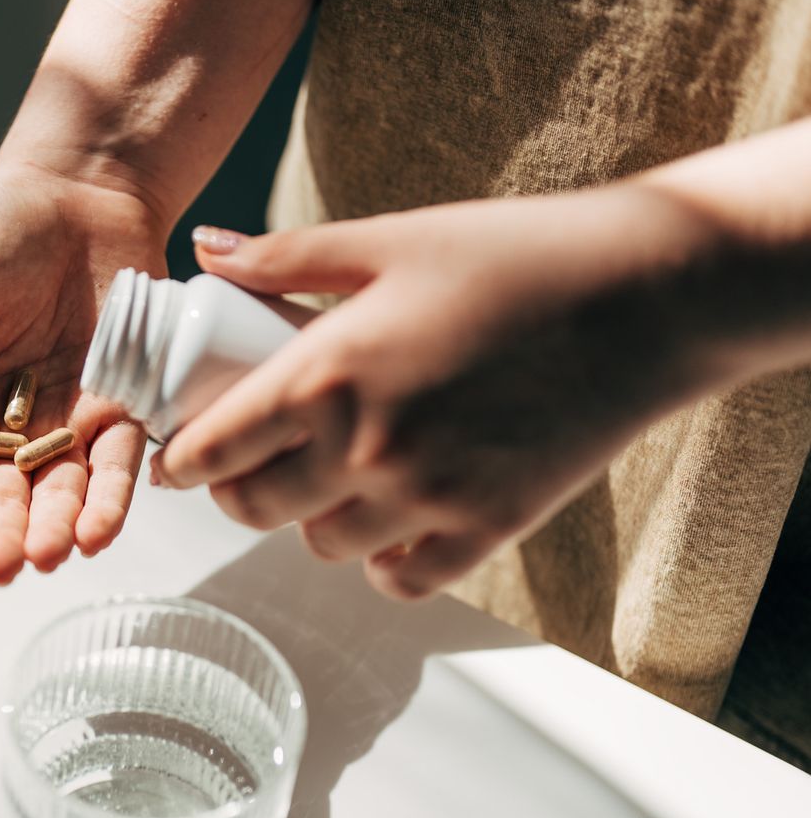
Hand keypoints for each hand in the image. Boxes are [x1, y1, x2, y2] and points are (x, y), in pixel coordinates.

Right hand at [0, 164, 165, 581]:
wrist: (78, 194)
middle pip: (6, 499)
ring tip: (53, 555)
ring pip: (65, 492)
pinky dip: (112, 499)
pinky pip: (121, 464)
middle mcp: (13, 428)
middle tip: (5, 567)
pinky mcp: (127, 409)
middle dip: (5, 537)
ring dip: (59, 529)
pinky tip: (99, 533)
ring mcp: (72, 423)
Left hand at [154, 188, 718, 597]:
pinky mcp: (485, 531)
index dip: (181, 462)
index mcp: (328, 374)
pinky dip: (382, 559)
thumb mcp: (391, 240)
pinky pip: (399, 578)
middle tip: (246, 470)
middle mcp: (365, 450)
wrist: (641, 300)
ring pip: (322, 546)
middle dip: (236, 492)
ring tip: (329, 483)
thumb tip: (206, 252)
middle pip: (256, 508)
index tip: (177, 464)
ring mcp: (426, 499)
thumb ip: (286, 257)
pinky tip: (389, 523)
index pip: (216, 446)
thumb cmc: (513, 258)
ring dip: (310, 520)